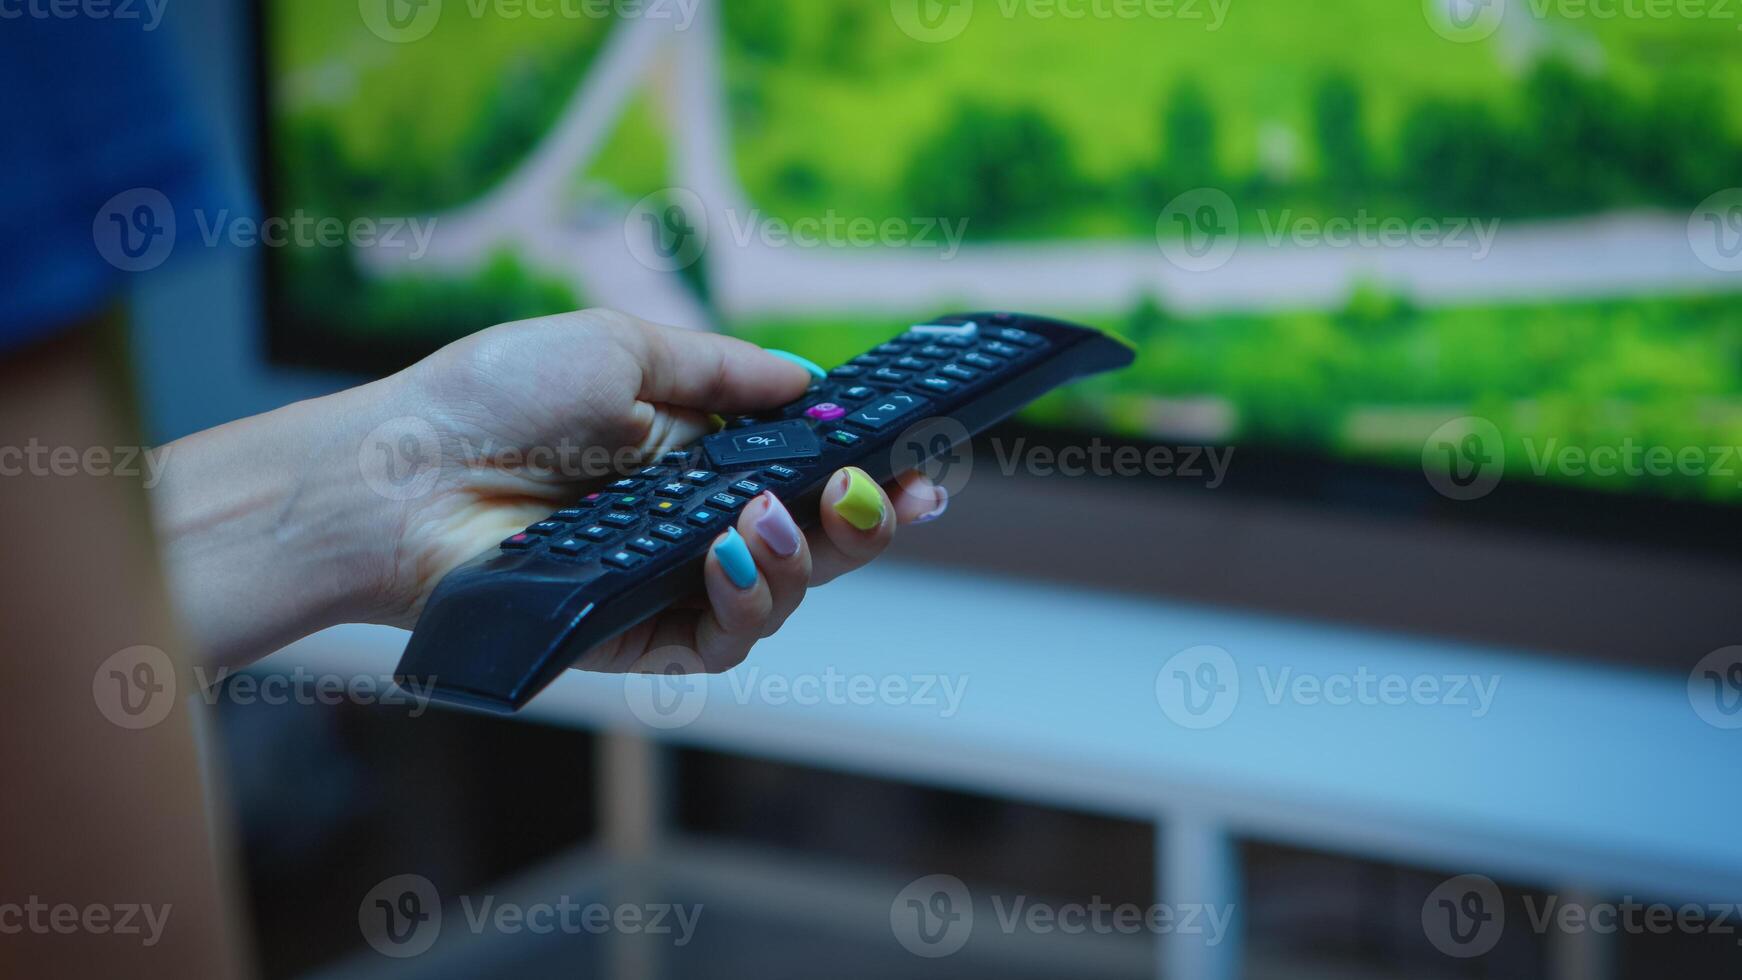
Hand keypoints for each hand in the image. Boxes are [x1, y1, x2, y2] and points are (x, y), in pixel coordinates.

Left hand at [152, 309, 948, 670]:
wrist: (397, 470)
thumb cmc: (491, 395)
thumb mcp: (621, 347)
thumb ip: (724, 369)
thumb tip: (811, 379)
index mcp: (697, 450)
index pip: (809, 466)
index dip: (872, 465)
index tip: (924, 456)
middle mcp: (694, 519)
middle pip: (818, 536)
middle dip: (868, 517)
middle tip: (883, 490)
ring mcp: (669, 580)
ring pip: (783, 593)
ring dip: (806, 555)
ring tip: (776, 512)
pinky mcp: (636, 635)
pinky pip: (722, 640)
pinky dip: (743, 600)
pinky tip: (728, 552)